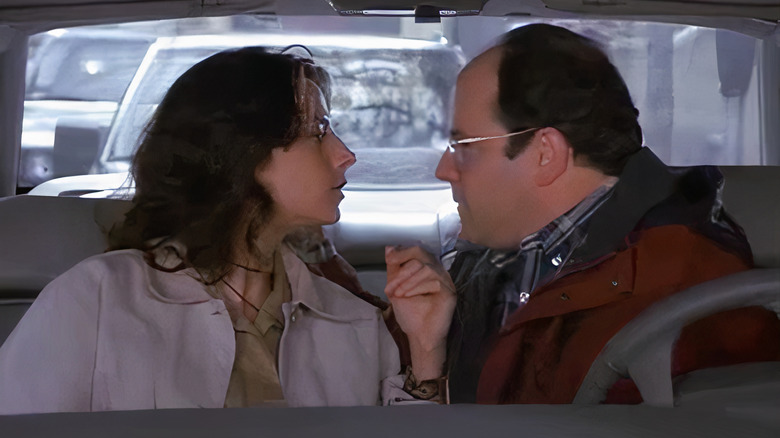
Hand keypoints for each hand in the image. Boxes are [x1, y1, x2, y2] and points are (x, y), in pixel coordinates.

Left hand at [385, 245, 455, 379]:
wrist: (419, 336)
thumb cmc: (410, 314)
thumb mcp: (396, 287)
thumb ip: (394, 269)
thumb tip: (389, 248)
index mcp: (427, 269)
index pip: (418, 251)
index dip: (403, 252)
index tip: (389, 258)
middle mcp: (439, 272)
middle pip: (422, 255)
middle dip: (402, 269)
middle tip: (390, 285)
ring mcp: (446, 281)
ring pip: (426, 268)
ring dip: (407, 281)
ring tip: (397, 294)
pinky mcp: (450, 292)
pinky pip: (434, 281)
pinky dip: (417, 288)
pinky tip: (408, 297)